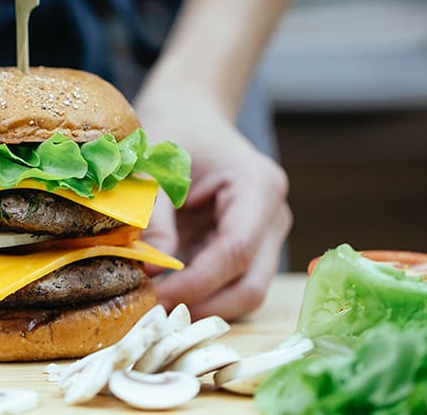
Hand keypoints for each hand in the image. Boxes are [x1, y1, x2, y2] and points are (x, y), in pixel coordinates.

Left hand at [140, 110, 291, 320]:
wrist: (190, 113)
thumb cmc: (174, 129)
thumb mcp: (155, 164)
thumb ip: (155, 215)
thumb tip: (153, 270)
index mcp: (258, 186)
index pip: (236, 251)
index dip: (195, 283)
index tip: (153, 296)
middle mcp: (273, 215)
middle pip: (252, 285)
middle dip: (203, 305)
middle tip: (153, 313)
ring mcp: (266, 235)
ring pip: (246, 293)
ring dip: (203, 306)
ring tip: (156, 305)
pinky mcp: (251, 248)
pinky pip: (232, 285)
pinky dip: (202, 296)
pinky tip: (167, 293)